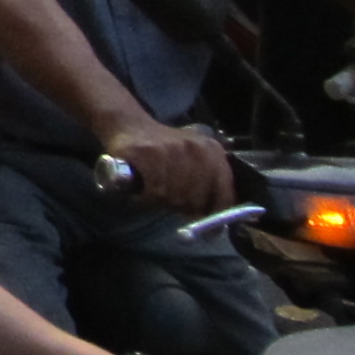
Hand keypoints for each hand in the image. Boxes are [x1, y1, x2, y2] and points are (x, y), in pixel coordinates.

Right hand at [99, 117, 235, 216]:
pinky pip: (155, 191)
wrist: (130, 124)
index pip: (224, 191)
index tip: (210, 229)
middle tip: (172, 200)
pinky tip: (143, 189)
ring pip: (175, 197)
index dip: (217, 214)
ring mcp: (173, 150)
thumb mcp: (192, 158)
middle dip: (184, 207)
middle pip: (198, 199)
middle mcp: (196, 149)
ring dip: (163, 201)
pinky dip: (147, 197)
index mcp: (213, 151)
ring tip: (155, 190)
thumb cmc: (164, 148)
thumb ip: (207, 183)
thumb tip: (215, 221)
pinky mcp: (148, 153)